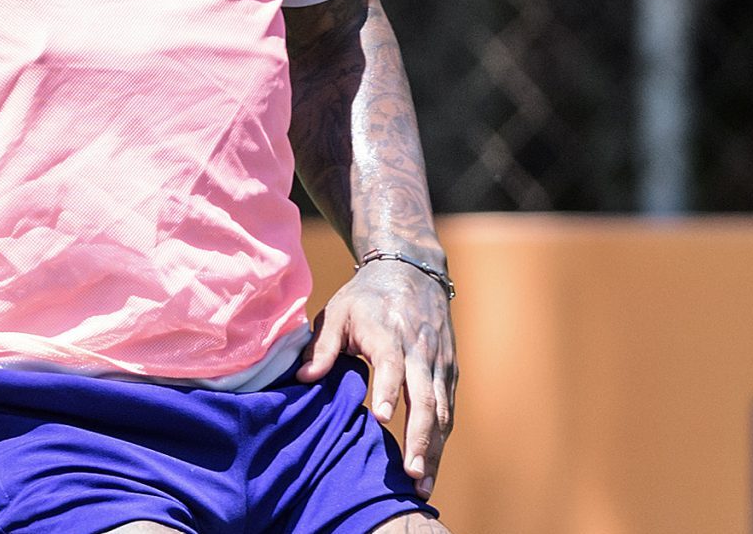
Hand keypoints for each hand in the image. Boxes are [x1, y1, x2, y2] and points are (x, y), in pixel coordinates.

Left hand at [299, 259, 457, 498]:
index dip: (389, 389)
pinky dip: (440, 439)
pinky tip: (430, 466)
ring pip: (441, 409)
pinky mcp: (448, 370)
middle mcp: (420, 349)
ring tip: (421, 484)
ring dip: (434, 448)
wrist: (412, 269)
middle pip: (425, 396)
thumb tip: (304, 378)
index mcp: (390, 332)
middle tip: (409, 472)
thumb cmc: (366, 296)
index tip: (381, 418)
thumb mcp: (338, 311)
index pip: (392, 363)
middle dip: (418, 438)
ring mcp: (438, 361)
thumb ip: (322, 346)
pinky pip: (447, 408)